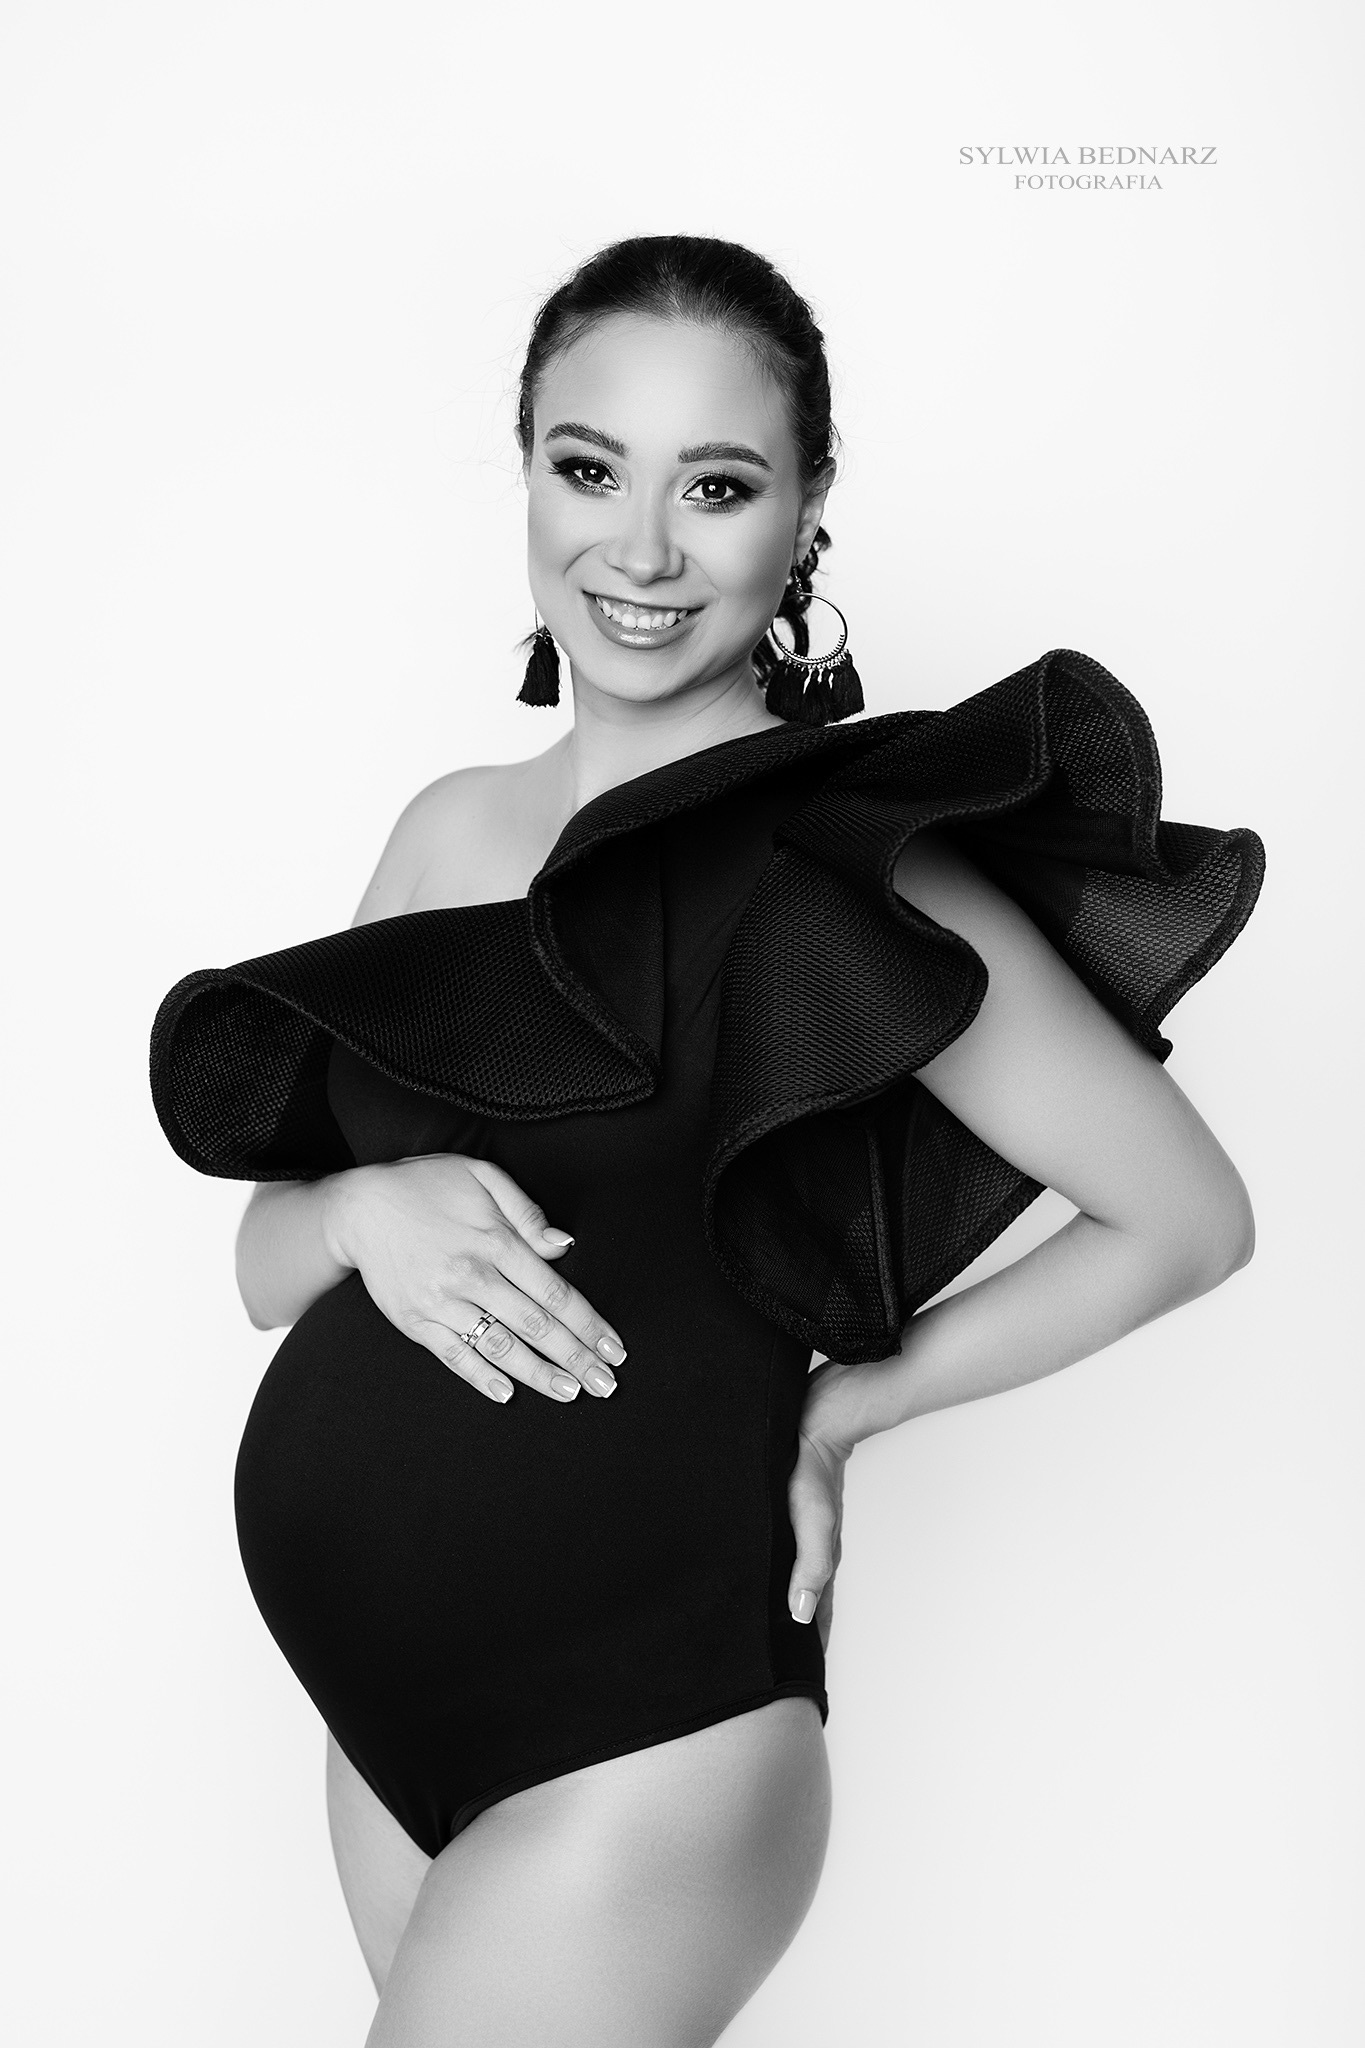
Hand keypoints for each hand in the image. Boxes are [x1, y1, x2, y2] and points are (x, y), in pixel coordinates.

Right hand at [322, 1152, 626, 1406]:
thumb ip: (526, 1212)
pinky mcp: (416, 1321)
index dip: (589, 1325)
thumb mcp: (481, 1175)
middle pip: (536, 1326)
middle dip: (577, 1358)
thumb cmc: (426, 1185)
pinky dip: (481, 1377)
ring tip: (570, 1392)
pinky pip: (454, 1356)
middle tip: (606, 1384)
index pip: (555, 1294)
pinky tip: (507, 1393)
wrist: (358, 1207)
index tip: (615, 1349)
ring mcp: (442, 1303)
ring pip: (500, 1346)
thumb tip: (563, 1245)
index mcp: (496, 1241)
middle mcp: (473, 1276)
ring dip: (539, 1374)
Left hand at [786, 1359, 864, 1653]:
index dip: (805, 1651)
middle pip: (803, 1606)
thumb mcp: (812, 1516)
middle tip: (771, 1671)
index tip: (793, 1688)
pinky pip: (783, 1555)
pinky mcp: (787, 1513)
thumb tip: (800, 1615)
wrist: (820, 1413)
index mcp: (817, 1559)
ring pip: (791, 1583)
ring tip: (762, 1637)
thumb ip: (811, 1563)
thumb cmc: (812, 1463)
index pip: (814, 1618)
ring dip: (779, 1608)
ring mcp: (800, 1533)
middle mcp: (809, 1551)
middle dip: (791, 1639)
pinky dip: (774, 1576)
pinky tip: (757, 1577)